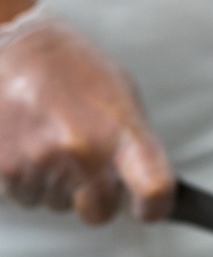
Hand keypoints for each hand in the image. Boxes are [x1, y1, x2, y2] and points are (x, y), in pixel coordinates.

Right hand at [0, 4, 173, 223]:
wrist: (12, 44)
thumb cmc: (72, 67)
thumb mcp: (121, 97)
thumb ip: (133, 145)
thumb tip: (143, 184)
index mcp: (120, 132)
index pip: (153, 190)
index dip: (154, 207)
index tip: (149, 209)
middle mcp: (81, 152)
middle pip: (98, 212)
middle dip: (94, 199)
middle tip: (86, 168)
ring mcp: (38, 162)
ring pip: (53, 203)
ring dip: (53, 183)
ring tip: (47, 139)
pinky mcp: (2, 167)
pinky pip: (20, 193)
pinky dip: (23, 176)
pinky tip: (25, 142)